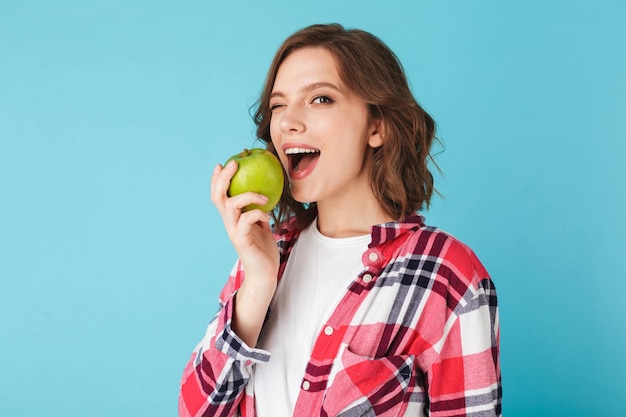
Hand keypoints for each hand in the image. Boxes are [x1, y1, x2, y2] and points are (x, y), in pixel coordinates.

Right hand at [211, 160, 279, 346]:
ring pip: (230, 206)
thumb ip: (258, 212)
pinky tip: (267, 214)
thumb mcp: (261, 226)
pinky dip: (257, 213)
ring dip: (247, 195)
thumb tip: (265, 193)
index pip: (219, 195)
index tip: (223, 163)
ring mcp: (233, 232)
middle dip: (223, 178)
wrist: (264, 274)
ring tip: (263, 196)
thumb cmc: (264, 250)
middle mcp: (228, 223)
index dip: (218, 179)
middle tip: (234, 163)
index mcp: (231, 219)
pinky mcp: (242, 240)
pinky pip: (246, 220)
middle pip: (218, 196)